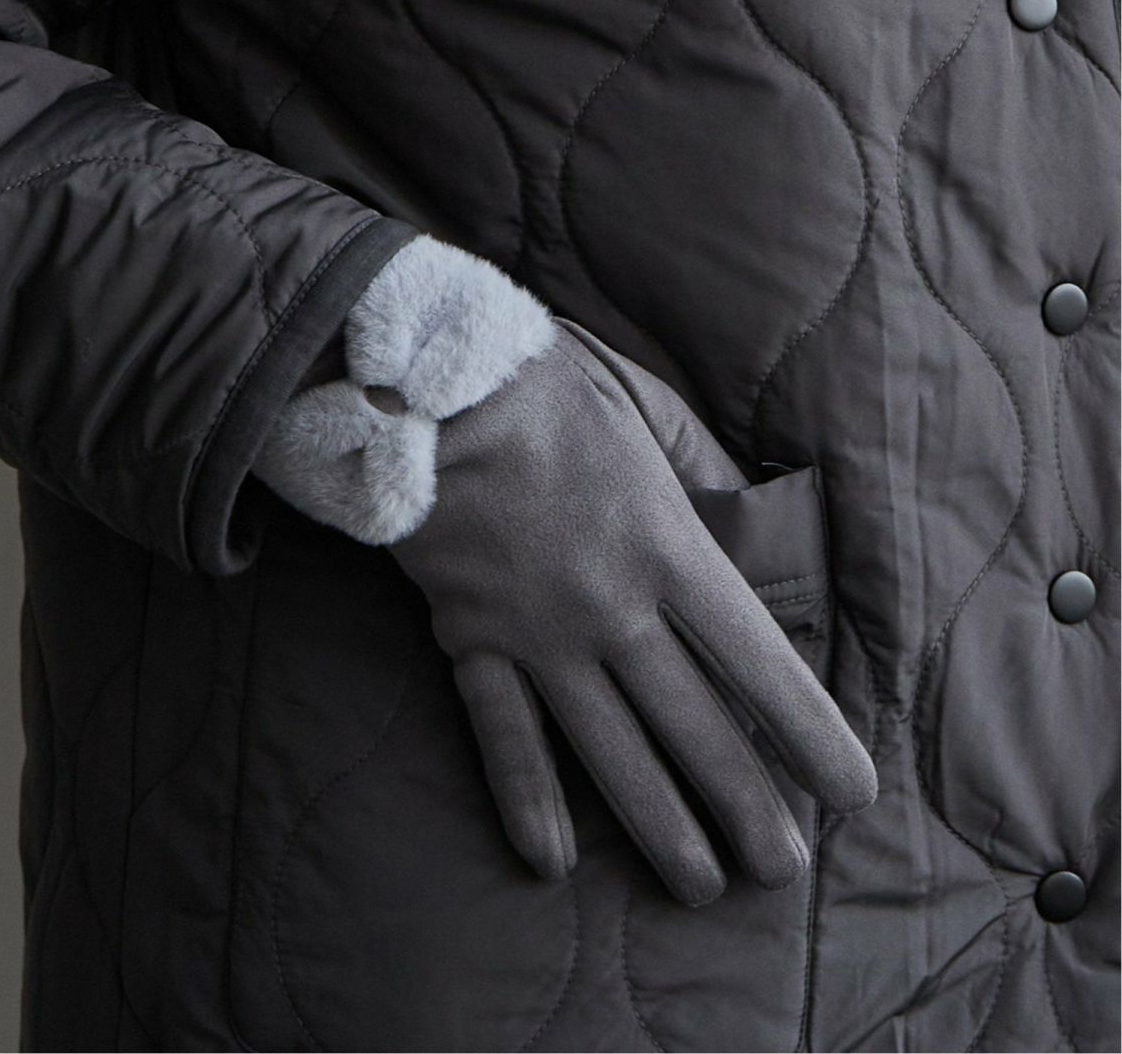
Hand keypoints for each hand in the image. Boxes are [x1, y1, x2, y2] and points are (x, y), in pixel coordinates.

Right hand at [390, 320, 876, 905]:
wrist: (430, 391)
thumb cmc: (549, 391)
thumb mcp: (649, 413)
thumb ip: (707, 471)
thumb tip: (757, 510)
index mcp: (669, 548)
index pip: (758, 663)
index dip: (808, 733)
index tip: (848, 790)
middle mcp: (614, 609)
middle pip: (693, 726)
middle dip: (747, 805)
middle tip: (782, 868)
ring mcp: (540, 635)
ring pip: (610, 751)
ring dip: (659, 824)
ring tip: (700, 885)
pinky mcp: (473, 641)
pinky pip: (502, 734)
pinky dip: (524, 798)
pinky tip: (548, 861)